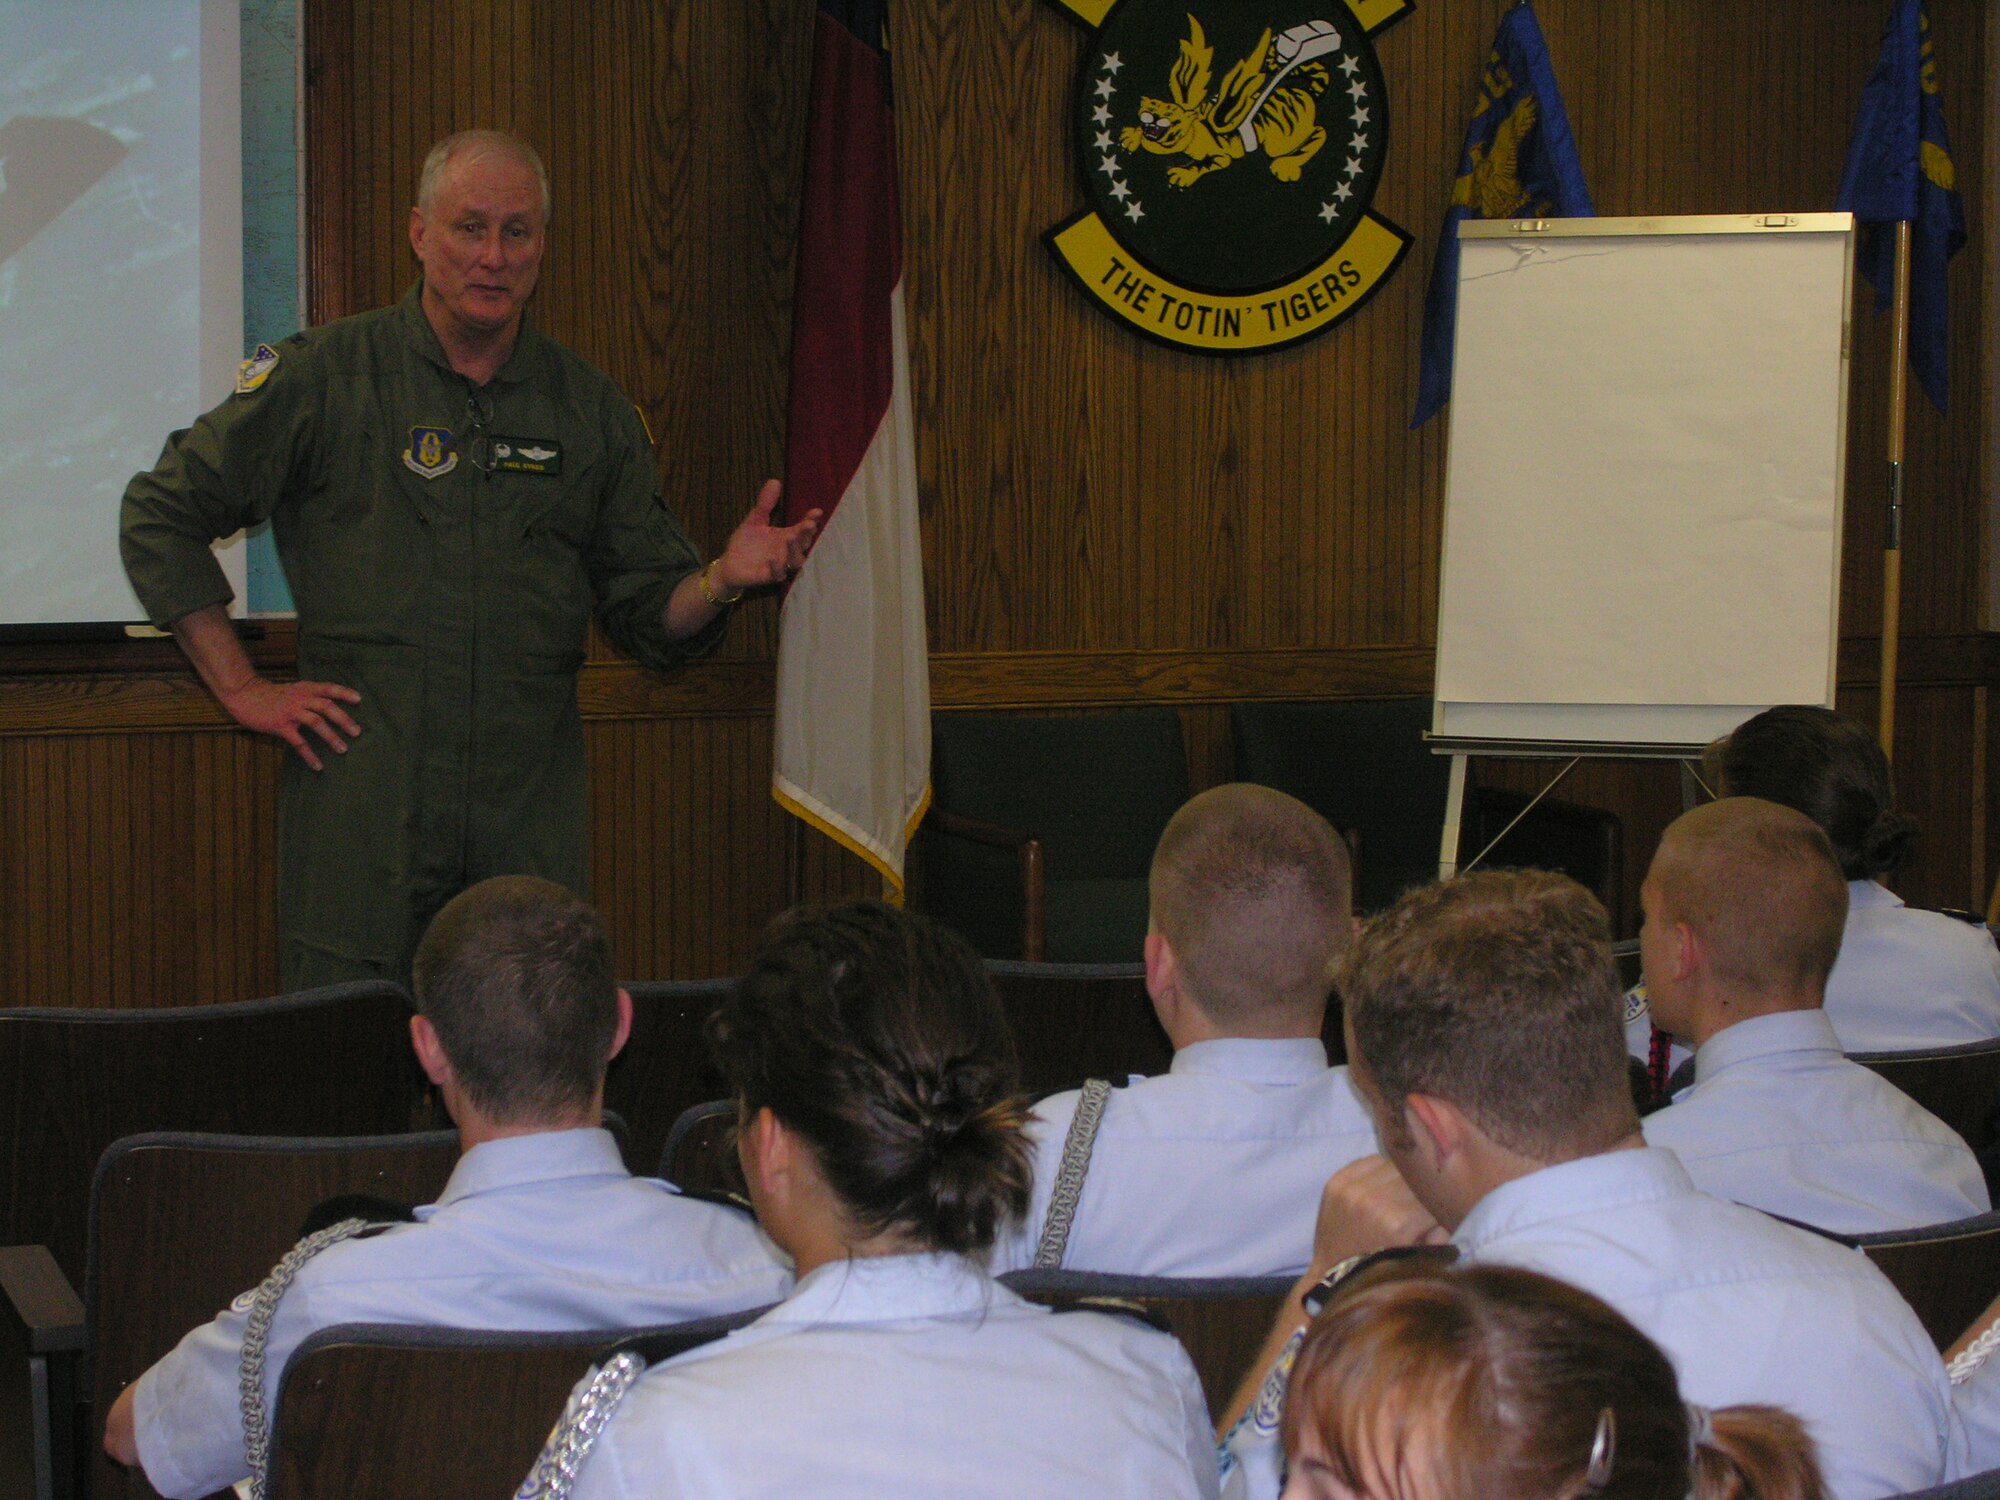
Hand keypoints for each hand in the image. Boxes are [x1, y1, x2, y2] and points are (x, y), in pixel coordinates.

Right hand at [220, 675, 361, 771]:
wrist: (244, 694)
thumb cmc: (271, 695)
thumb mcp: (293, 690)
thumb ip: (310, 696)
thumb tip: (330, 707)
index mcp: (305, 689)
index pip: (328, 688)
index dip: (344, 693)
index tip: (359, 700)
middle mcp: (300, 698)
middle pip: (326, 706)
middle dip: (343, 719)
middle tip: (357, 732)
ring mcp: (290, 711)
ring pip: (316, 722)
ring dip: (331, 736)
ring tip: (343, 749)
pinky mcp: (280, 725)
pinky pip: (298, 742)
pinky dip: (309, 754)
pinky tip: (318, 765)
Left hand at [713, 479, 821, 593]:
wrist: (729, 564)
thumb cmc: (745, 543)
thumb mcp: (755, 519)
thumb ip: (765, 504)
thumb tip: (775, 481)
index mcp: (787, 537)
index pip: (804, 529)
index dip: (811, 520)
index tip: (816, 511)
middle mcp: (787, 551)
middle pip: (805, 544)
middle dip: (807, 535)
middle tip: (808, 525)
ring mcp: (780, 565)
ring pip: (796, 561)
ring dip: (795, 550)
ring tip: (791, 537)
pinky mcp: (768, 576)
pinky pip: (777, 574)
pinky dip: (777, 567)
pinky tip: (773, 558)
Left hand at [1308, 1155, 1445, 1275]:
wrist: (1332, 1274)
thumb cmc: (1380, 1270)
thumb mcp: (1419, 1259)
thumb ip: (1442, 1234)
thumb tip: (1456, 1209)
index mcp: (1398, 1224)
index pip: (1434, 1199)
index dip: (1440, 1207)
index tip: (1439, 1213)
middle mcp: (1374, 1202)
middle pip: (1415, 1180)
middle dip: (1421, 1193)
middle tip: (1418, 1206)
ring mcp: (1352, 1190)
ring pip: (1395, 1166)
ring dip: (1401, 1179)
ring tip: (1399, 1196)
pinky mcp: (1336, 1182)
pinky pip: (1371, 1161)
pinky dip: (1380, 1172)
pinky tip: (1380, 1187)